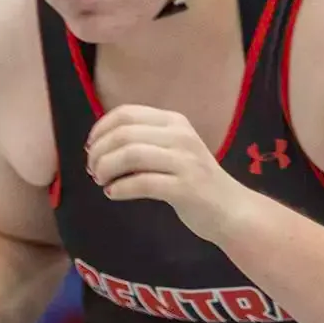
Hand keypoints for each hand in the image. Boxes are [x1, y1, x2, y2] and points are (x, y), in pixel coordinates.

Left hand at [85, 105, 250, 242]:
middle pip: (124, 134)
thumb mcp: (173, 150)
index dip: (101, 129)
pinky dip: (120, 188)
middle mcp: (180, 136)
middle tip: (94, 170)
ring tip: (102, 181)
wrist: (231, 209)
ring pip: (130, 155)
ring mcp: (185, 161)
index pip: (126, 113)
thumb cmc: (194, 180)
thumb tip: (99, 145)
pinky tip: (113, 194)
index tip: (91, 148)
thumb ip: (144, 142)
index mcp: (174, 121)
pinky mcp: (185, 188)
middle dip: (100, 152)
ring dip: (106, 169)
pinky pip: (142, 183)